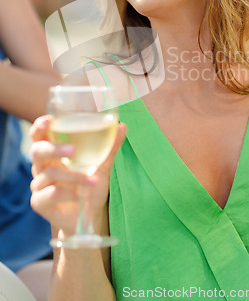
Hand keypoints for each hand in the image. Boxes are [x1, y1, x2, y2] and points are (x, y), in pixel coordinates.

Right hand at [30, 115, 126, 237]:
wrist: (88, 216)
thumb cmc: (90, 186)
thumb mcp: (102, 165)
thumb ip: (110, 146)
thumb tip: (122, 126)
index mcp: (53, 153)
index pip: (40, 136)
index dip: (40, 127)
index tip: (49, 119)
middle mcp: (42, 166)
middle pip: (37, 151)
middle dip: (54, 148)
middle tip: (73, 150)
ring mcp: (39, 185)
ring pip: (50, 173)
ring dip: (74, 176)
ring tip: (93, 181)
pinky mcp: (39, 202)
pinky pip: (51, 193)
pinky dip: (70, 193)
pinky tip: (83, 195)